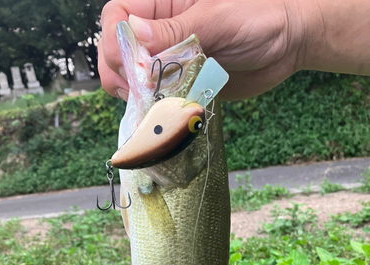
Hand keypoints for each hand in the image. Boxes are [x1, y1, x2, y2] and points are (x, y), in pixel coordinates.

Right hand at [98, 0, 306, 100]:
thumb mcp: (216, 17)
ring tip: (151, 104)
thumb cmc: (258, 16)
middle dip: (120, 73)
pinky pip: (158, 97)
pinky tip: (162, 114)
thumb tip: (136, 34)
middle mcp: (160, 30)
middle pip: (118, 52)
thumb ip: (176, 30)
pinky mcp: (182, 82)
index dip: (115, 41)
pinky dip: (155, 109)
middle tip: (138, 92)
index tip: (133, 66)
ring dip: (135, 95)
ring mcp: (169, 58)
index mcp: (162, 2)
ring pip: (133, 78)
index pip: (117, 17)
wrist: (288, 44)